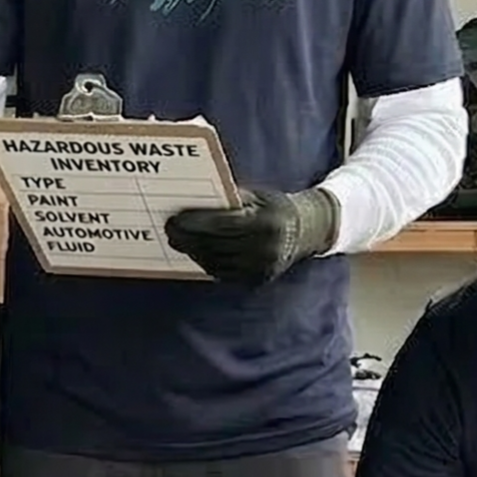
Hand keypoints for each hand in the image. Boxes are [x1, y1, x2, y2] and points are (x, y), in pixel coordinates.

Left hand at [165, 187, 338, 286]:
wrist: (307, 231)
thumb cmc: (274, 207)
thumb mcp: (256, 196)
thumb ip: (229, 199)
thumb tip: (193, 199)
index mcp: (265, 223)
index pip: (221, 225)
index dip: (195, 223)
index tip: (174, 219)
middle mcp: (264, 248)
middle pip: (215, 246)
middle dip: (187, 239)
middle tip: (169, 231)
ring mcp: (262, 268)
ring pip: (216, 262)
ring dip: (194, 252)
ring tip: (179, 241)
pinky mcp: (258, 280)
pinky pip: (224, 273)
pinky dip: (206, 262)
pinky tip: (197, 252)